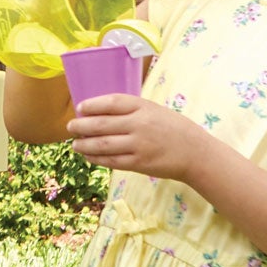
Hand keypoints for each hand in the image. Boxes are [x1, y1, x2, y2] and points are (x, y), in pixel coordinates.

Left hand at [68, 94, 204, 181]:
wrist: (195, 153)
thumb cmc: (173, 128)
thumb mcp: (154, 110)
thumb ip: (131, 110)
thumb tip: (99, 112)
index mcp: (143, 107)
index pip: (111, 102)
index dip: (92, 105)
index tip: (80, 107)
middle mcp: (140, 125)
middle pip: (101, 124)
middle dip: (81, 126)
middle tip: (70, 127)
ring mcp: (138, 145)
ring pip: (102, 144)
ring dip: (84, 144)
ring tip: (75, 144)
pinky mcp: (138, 164)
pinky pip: (111, 161)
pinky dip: (96, 158)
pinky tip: (89, 156)